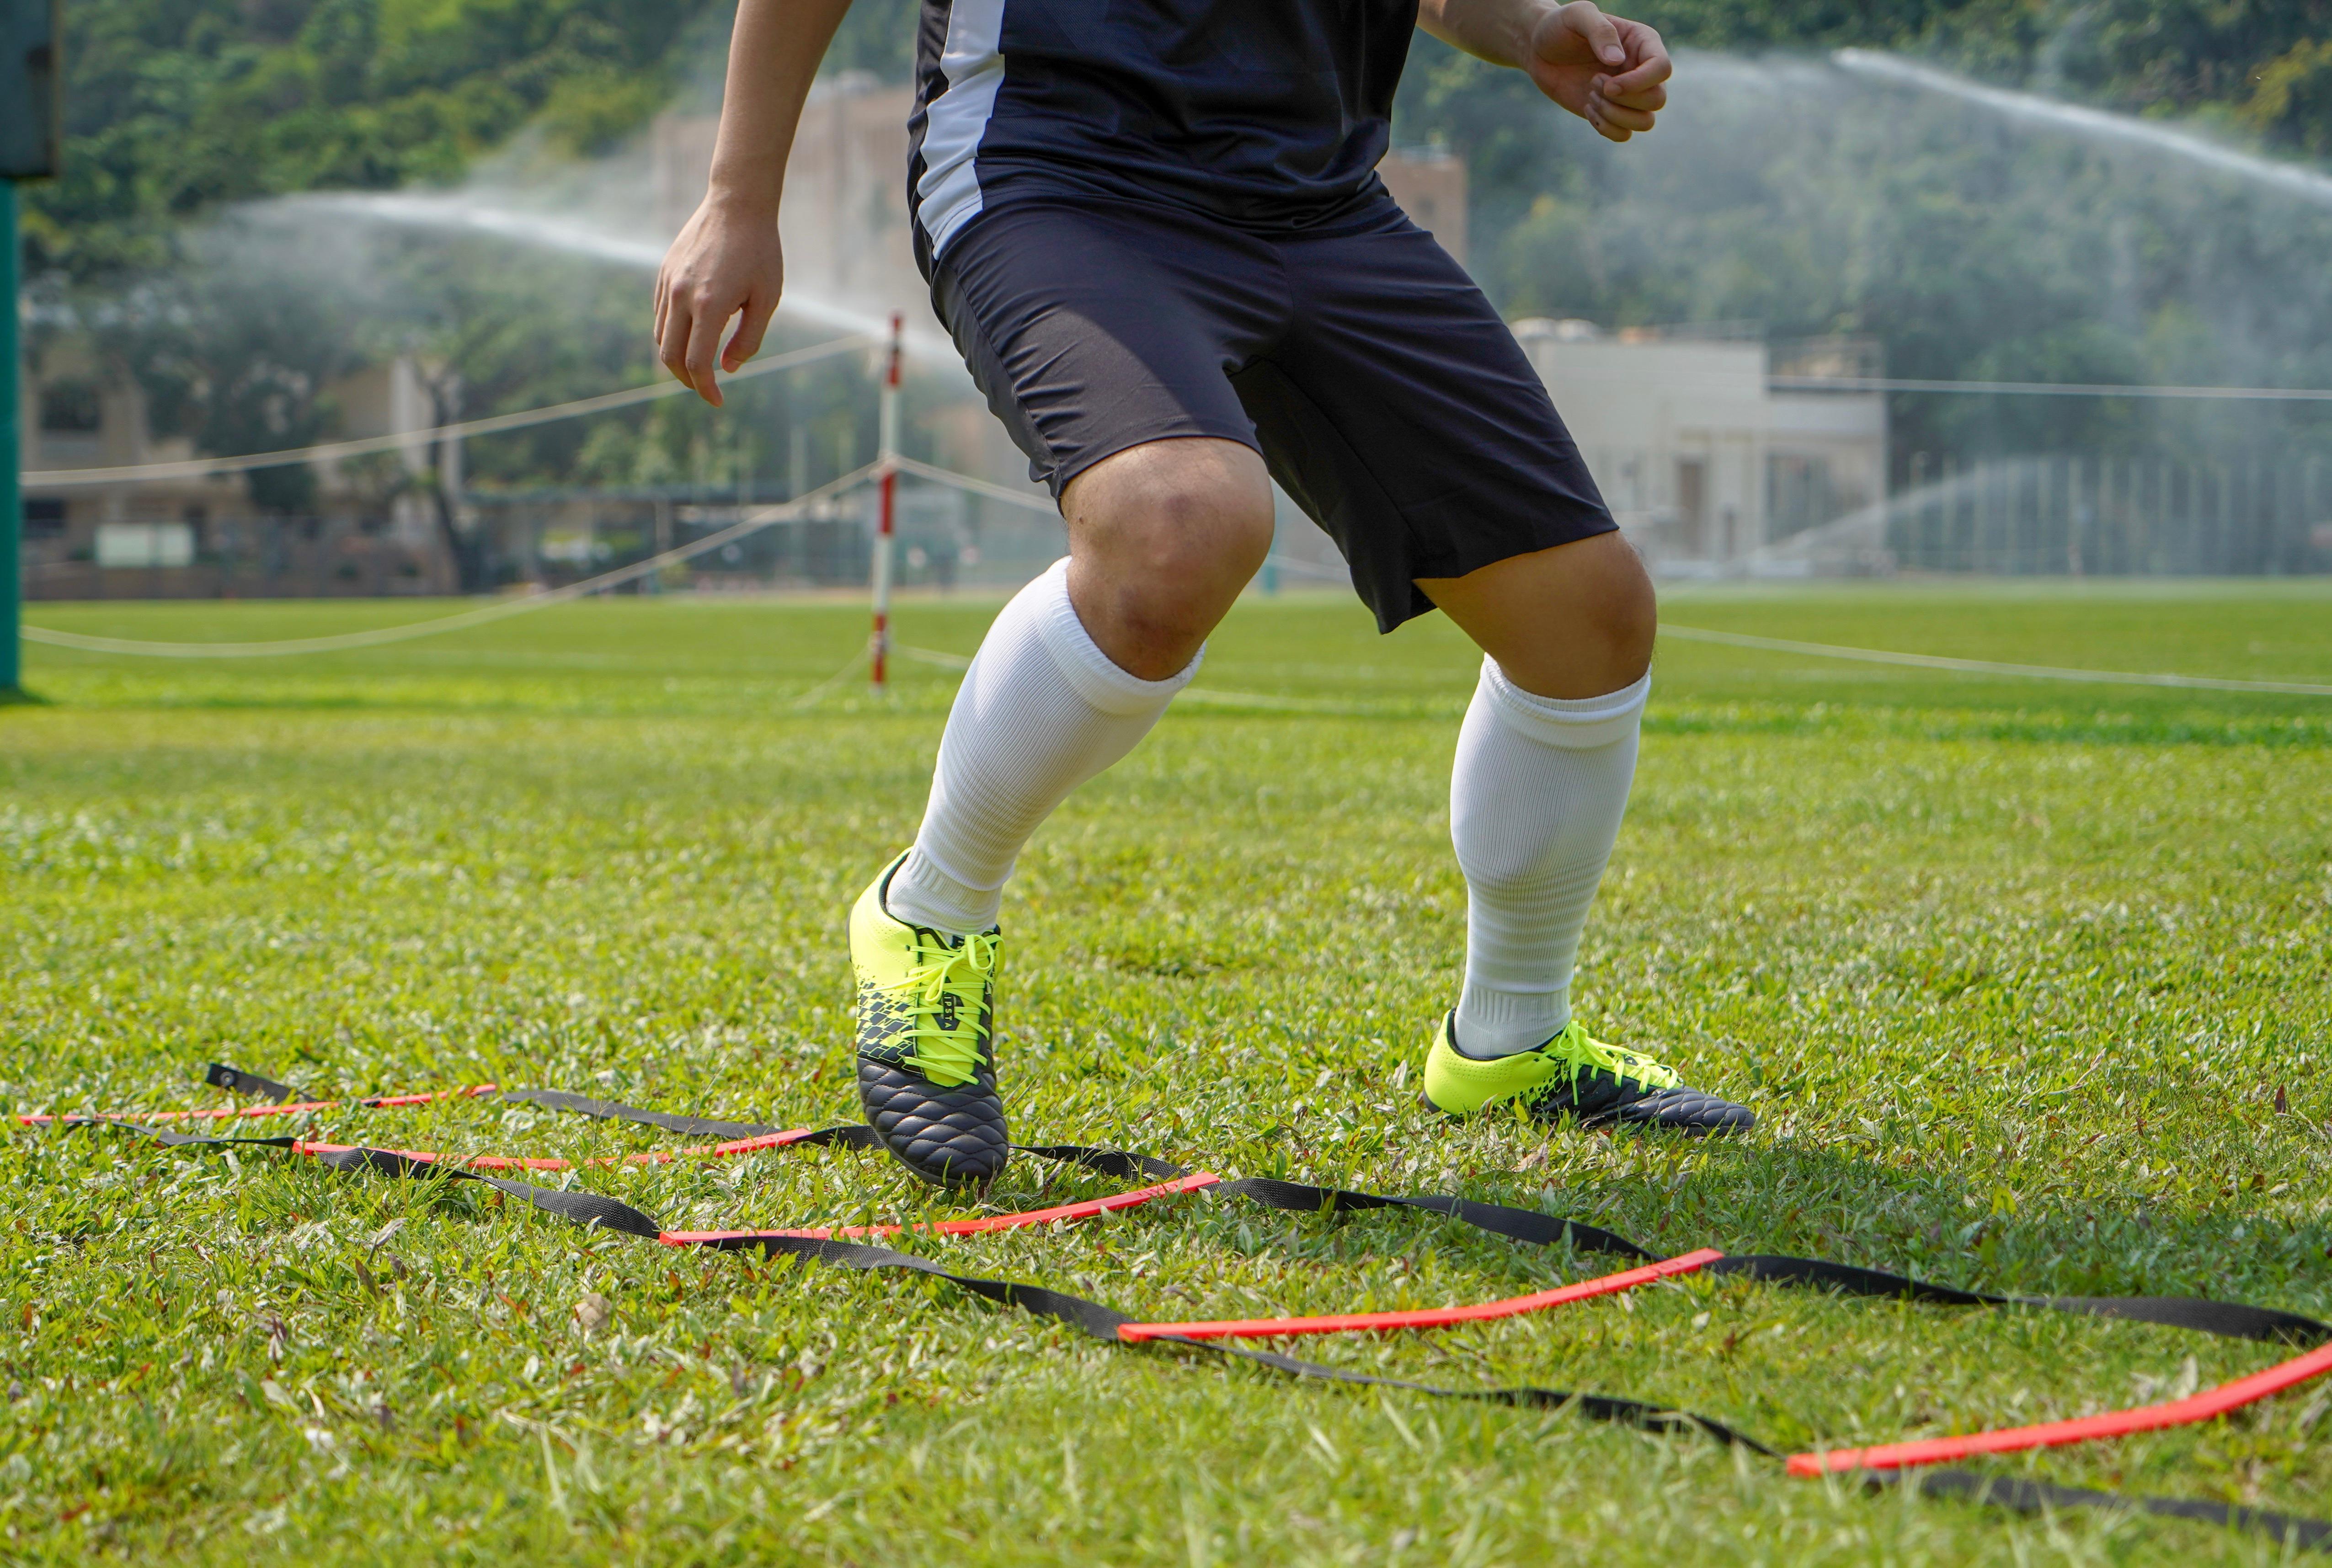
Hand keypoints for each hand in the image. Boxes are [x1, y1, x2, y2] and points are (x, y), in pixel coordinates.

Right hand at [653, 194, 785, 407]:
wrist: (737, 204)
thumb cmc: (760, 251)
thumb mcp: (766, 299)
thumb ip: (748, 339)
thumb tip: (727, 368)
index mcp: (709, 305)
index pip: (697, 363)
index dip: (706, 389)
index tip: (718, 401)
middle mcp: (681, 296)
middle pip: (670, 356)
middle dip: (687, 380)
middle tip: (706, 389)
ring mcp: (668, 283)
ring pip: (661, 336)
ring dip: (677, 358)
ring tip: (698, 367)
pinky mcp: (664, 272)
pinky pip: (660, 314)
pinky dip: (672, 333)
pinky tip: (691, 336)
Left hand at [1522, 1, 1669, 142]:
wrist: (1540, 49)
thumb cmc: (1560, 27)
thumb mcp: (1578, 16)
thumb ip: (1600, 30)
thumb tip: (1618, 60)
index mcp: (1642, 43)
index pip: (1662, 68)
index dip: (1639, 82)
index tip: (1608, 84)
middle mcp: (1642, 70)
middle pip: (1657, 99)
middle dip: (1623, 100)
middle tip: (1593, 82)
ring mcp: (1629, 95)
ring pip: (1645, 122)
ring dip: (1614, 115)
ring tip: (1590, 95)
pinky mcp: (1613, 113)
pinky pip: (1624, 134)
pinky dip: (1606, 128)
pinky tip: (1587, 108)